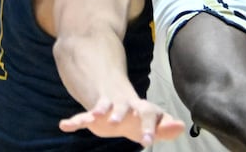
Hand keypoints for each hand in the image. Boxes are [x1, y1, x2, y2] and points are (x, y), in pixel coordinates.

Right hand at [59, 97, 184, 145]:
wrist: (119, 105)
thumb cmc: (140, 118)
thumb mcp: (154, 124)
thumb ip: (166, 128)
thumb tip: (181, 127)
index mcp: (142, 109)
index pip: (149, 114)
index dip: (149, 126)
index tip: (147, 141)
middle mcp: (124, 106)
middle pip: (123, 108)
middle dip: (119, 113)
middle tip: (116, 122)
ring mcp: (108, 109)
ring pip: (102, 108)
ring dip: (98, 111)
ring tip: (92, 118)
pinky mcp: (94, 116)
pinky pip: (83, 117)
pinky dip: (74, 121)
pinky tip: (65, 125)